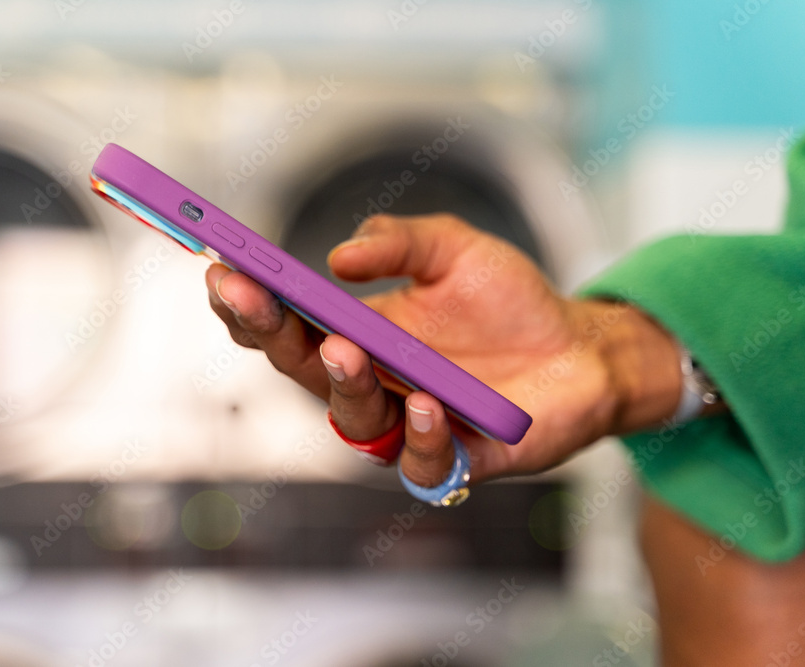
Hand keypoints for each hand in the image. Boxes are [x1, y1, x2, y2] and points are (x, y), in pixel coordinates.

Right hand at [205, 214, 683, 486]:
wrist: (581, 347)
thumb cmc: (511, 301)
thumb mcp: (454, 248)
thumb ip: (400, 242)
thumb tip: (339, 258)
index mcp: (359, 333)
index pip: (287, 325)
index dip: (250, 302)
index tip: (223, 267)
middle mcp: (372, 383)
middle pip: (301, 368)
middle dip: (269, 331)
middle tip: (250, 294)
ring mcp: (407, 424)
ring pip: (351, 419)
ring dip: (342, 383)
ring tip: (347, 348)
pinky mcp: (455, 458)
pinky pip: (420, 462)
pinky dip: (419, 435)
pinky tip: (427, 405)